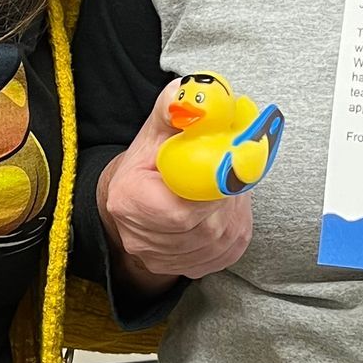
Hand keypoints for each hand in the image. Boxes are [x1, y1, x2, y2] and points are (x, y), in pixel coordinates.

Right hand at [97, 80, 254, 292]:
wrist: (136, 199)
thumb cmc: (148, 162)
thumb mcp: (157, 128)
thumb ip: (176, 109)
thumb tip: (198, 93)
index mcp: (128, 201)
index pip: (180, 210)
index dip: (212, 189)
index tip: (229, 165)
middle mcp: (142, 239)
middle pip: (207, 227)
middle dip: (228, 197)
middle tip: (231, 170)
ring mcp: (167, 260)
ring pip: (223, 239)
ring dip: (234, 210)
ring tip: (222, 187)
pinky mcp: (192, 268)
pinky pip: (229, 250)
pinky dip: (234, 225)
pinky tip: (221, 208)